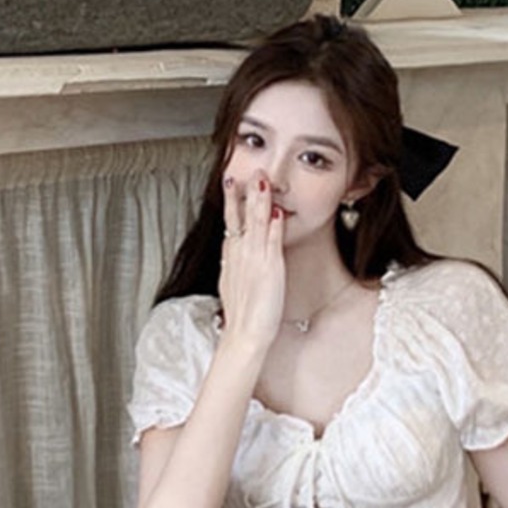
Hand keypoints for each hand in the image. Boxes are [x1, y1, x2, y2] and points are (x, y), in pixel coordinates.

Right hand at [218, 171, 284, 352]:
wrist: (245, 335)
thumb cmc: (242, 315)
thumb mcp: (230, 284)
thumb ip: (232, 263)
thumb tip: (231, 248)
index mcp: (231, 258)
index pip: (231, 223)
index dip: (231, 202)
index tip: (231, 183)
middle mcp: (241, 255)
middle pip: (239, 218)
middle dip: (242, 193)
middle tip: (243, 172)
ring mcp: (255, 260)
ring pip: (256, 224)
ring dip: (258, 200)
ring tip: (261, 179)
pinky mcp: (270, 269)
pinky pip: (272, 242)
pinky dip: (273, 226)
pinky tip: (276, 210)